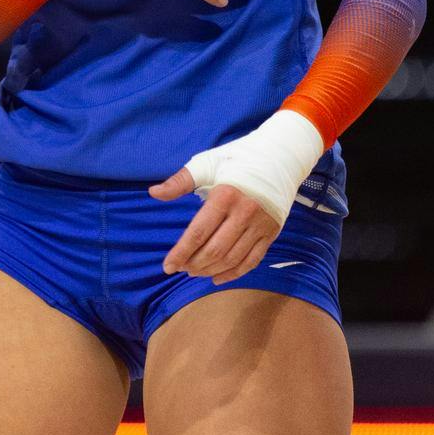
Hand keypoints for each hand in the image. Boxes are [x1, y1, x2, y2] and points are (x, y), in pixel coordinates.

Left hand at [149, 109, 324, 284]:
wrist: (280, 157)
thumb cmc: (238, 159)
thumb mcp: (207, 163)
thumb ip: (180, 181)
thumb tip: (153, 193)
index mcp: (225, 196)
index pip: (199, 232)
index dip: (181, 252)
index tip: (167, 266)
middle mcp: (244, 214)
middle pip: (215, 250)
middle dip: (194, 264)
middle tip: (181, 268)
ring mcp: (260, 226)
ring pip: (232, 259)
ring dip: (210, 270)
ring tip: (194, 272)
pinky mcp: (271, 233)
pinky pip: (252, 261)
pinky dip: (234, 274)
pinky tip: (217, 278)